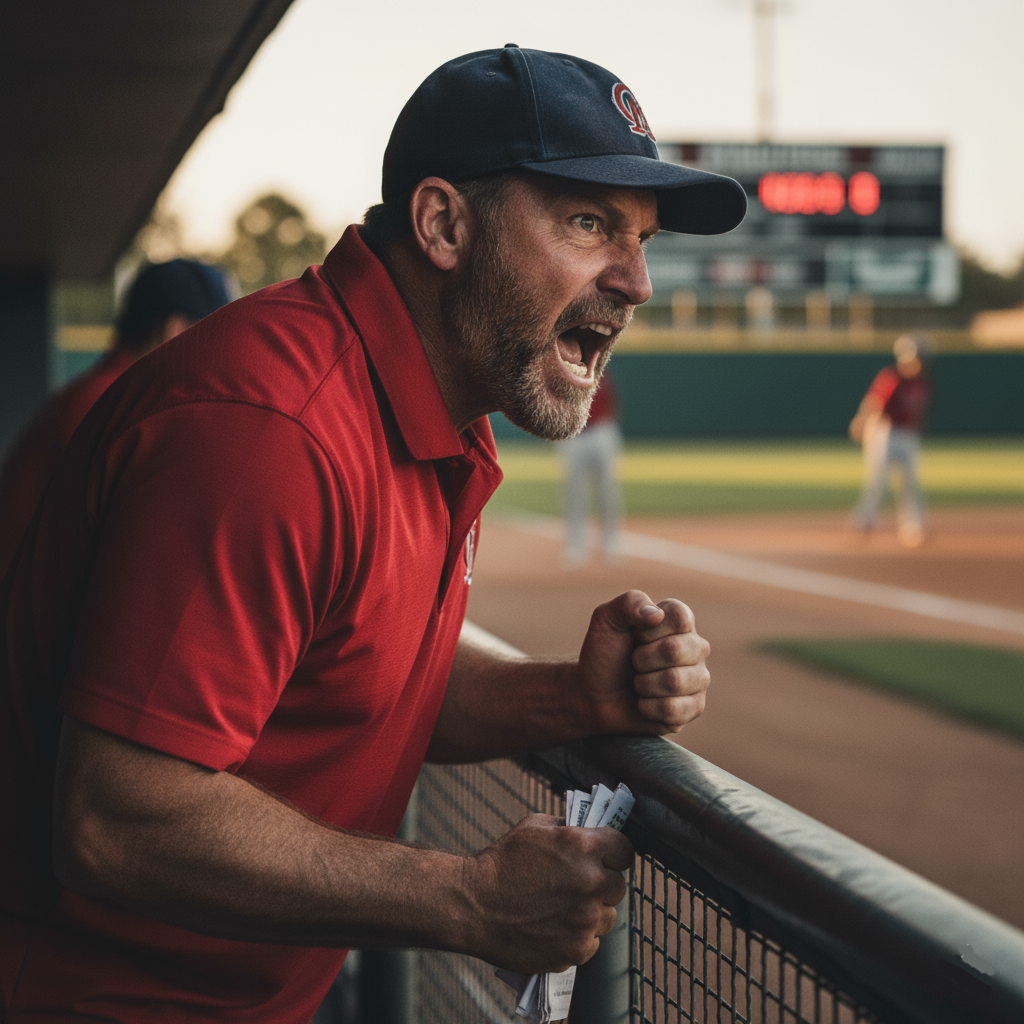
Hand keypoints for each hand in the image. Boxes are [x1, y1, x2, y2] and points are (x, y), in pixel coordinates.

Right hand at [461, 814, 631, 972]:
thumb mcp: (535, 826)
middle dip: (602, 884)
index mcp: (586, 847)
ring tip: (563, 908)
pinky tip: (554, 927)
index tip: (605, 858)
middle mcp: (592, 883)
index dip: (614, 854)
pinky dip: (577, 937)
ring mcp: (586, 920)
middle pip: (618, 886)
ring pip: (608, 917)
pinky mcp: (577, 950)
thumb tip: (590, 834)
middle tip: (577, 884)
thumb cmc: (501, 862)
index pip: (625, 850)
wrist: (473, 905)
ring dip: (592, 913)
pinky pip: (590, 942)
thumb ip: (569, 829)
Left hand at [576, 591, 709, 735]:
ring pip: (674, 681)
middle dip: (641, 659)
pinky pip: (673, 709)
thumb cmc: (604, 653)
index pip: (680, 617)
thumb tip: (656, 615)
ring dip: (643, 684)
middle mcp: (695, 648)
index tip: (635, 635)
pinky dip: (647, 707)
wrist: (593, 694)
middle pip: (675, 650)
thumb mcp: (606, 619)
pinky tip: (644, 703)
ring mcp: (697, 679)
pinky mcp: (694, 708)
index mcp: (679, 621)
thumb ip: (629, 603)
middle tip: (634, 662)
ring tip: (638, 683)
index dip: (648, 630)